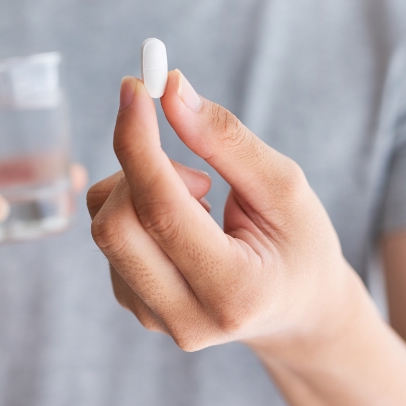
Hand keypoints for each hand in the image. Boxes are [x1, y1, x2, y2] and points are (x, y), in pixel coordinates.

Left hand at [87, 71, 357, 353]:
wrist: (298, 309)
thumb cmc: (300, 243)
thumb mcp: (285, 186)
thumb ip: (226, 139)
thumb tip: (171, 91)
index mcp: (234, 291)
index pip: (162, 211)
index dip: (139, 142)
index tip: (134, 87)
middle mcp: (186, 318)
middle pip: (115, 225)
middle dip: (140, 168)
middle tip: (193, 165)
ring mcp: (154, 318)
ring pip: (105, 227)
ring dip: (142, 188)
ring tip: (203, 200)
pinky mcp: (135, 305)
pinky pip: (109, 237)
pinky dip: (137, 208)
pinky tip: (184, 223)